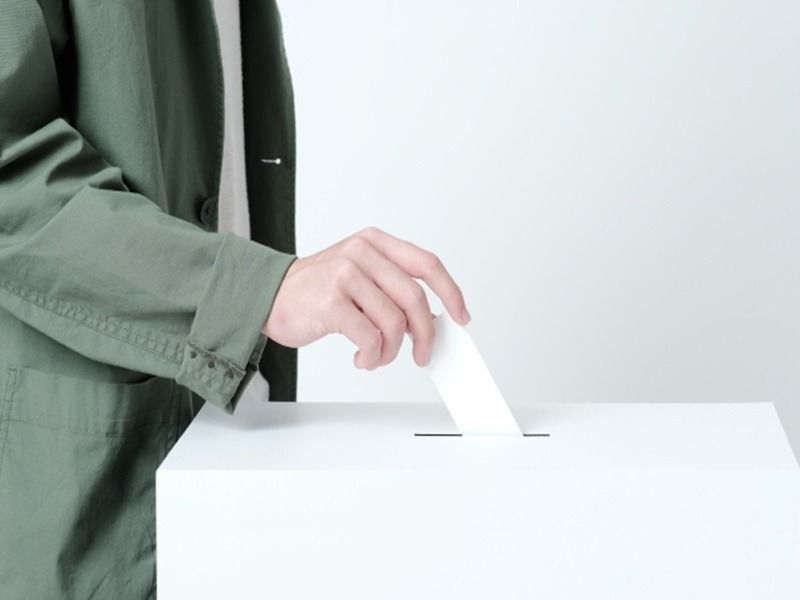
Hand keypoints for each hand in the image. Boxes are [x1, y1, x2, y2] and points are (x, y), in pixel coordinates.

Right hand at [263, 227, 469, 369]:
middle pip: (414, 298)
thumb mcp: (359, 276)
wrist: (269, 297)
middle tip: (422, 355)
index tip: (461, 316)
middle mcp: (362, 252)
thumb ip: (392, 291)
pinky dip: (372, 356)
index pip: (427, 264)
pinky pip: (369, 337)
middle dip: (425, 335)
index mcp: (375, 242)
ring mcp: (345, 274)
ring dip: (391, 351)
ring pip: (393, 322)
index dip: (450, 292)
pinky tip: (362, 358)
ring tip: (377, 357)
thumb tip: (428, 322)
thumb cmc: (317, 290)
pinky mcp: (330, 301)